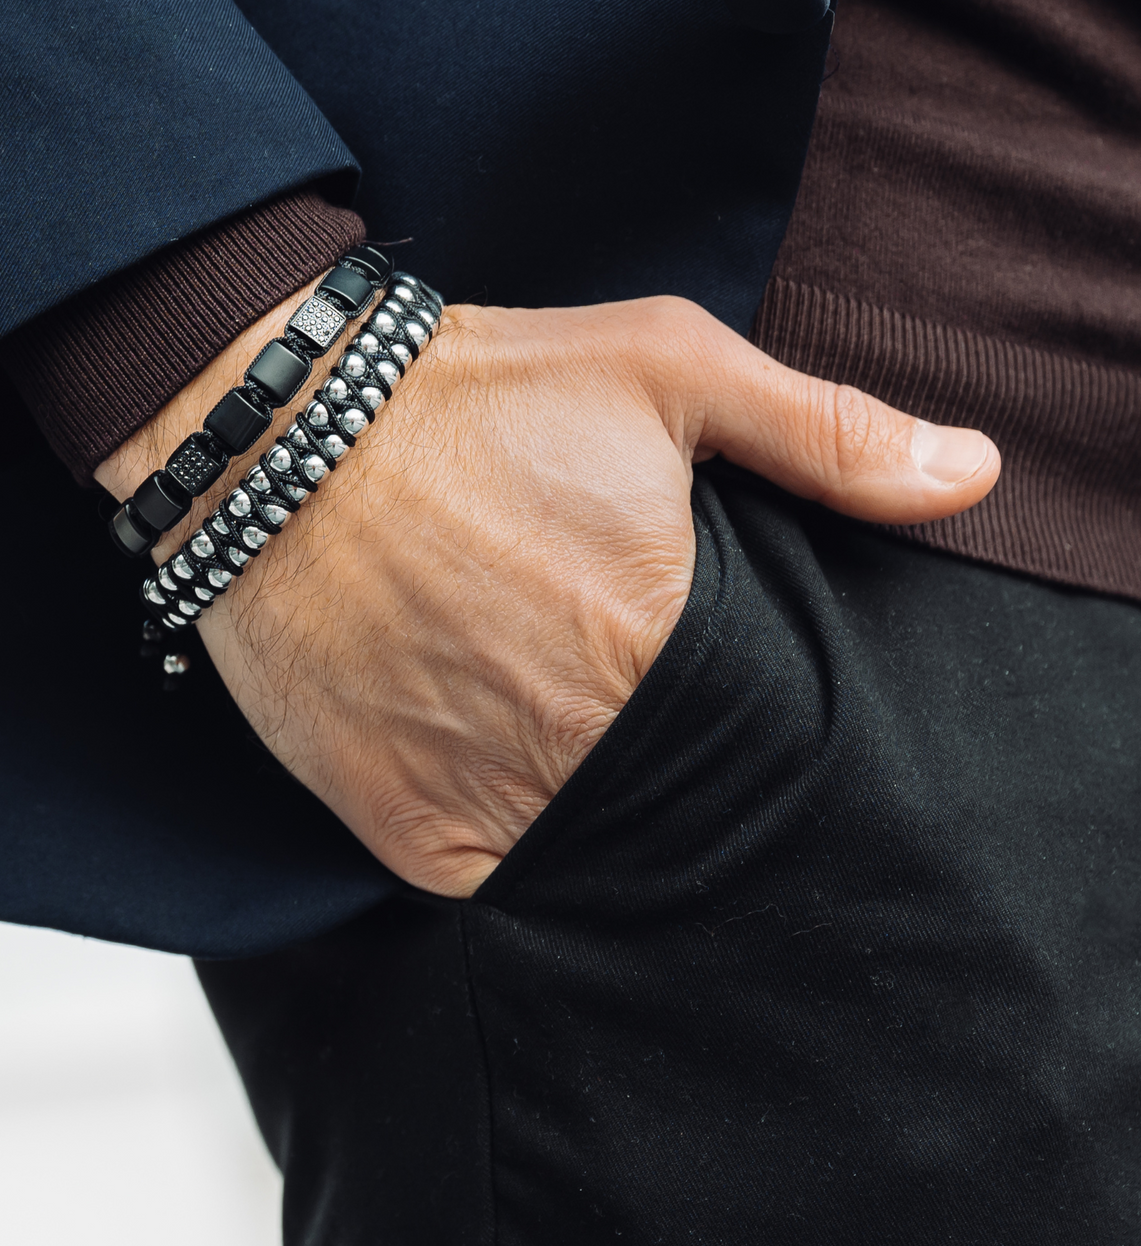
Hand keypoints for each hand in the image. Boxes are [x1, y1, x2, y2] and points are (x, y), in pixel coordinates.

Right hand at [100, 294, 999, 897]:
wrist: (274, 438)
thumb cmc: (471, 396)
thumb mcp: (661, 368)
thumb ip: (823, 431)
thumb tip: (970, 475)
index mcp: (661, 639)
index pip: (760, 733)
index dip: (740, 704)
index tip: (697, 666)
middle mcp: (577, 735)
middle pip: (670, 792)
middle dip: (660, 747)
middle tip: (608, 681)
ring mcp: (483, 790)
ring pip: (584, 843)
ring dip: (581, 796)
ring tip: (544, 713)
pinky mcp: (399, 825)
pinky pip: (489, 877)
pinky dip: (504, 836)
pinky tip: (489, 755)